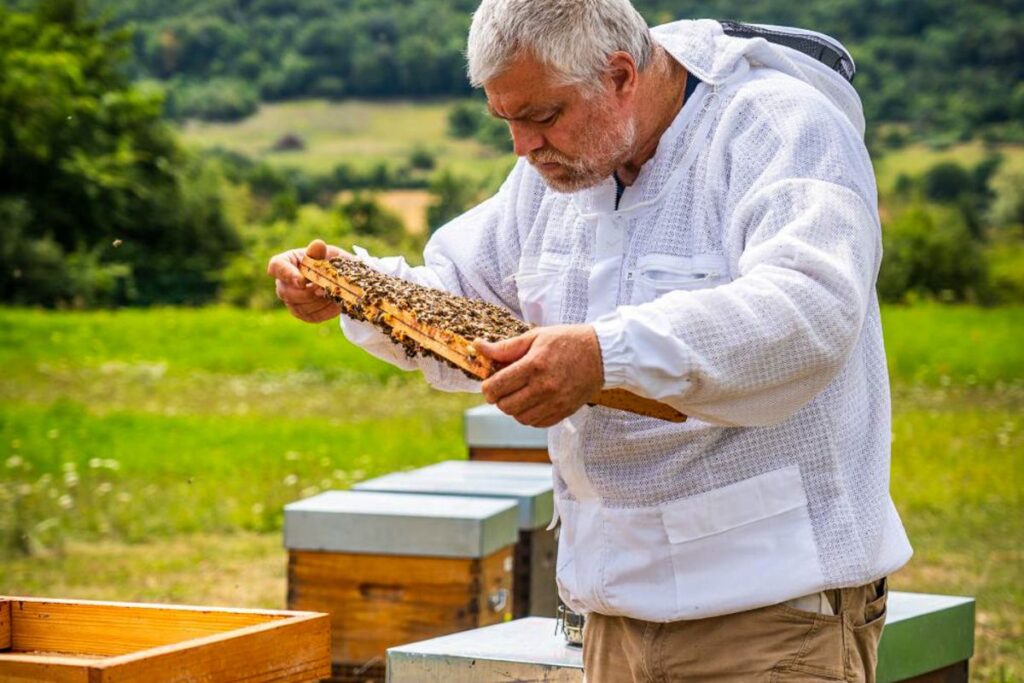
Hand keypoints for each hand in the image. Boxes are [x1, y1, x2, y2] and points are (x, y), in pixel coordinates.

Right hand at [266, 239, 350, 322]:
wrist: (339, 278)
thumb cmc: (328, 261)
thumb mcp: (326, 253)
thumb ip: (320, 252)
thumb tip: (318, 245)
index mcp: (285, 262)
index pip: (276, 267)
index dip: (287, 275)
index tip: (301, 281)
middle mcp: (283, 283)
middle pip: (286, 293)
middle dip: (307, 293)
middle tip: (324, 288)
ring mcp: (291, 301)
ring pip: (300, 307)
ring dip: (319, 301)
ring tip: (334, 293)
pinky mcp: (303, 314)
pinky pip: (312, 316)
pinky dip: (326, 310)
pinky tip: (336, 302)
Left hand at [476, 324, 604, 427]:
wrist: (601, 354)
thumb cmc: (567, 341)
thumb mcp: (535, 336)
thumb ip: (505, 347)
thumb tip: (478, 347)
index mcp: (534, 366)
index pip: (497, 387)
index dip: (487, 387)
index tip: (489, 384)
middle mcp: (544, 387)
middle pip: (506, 406)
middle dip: (499, 398)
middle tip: (503, 388)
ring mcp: (555, 402)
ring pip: (520, 418)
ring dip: (513, 408)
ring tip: (519, 394)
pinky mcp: (563, 412)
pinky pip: (536, 423)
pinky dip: (529, 415)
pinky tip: (532, 402)